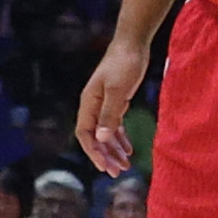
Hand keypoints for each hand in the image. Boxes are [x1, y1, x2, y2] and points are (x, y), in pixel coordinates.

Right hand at [77, 38, 145, 175]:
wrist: (133, 44)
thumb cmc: (124, 64)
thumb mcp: (117, 90)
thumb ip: (109, 114)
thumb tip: (100, 138)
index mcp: (89, 103)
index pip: (85, 134)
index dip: (92, 152)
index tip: (104, 167)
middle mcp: (93, 106)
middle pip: (95, 137)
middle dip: (104, 156)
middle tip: (117, 173)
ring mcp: (104, 104)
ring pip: (105, 133)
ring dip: (113, 150)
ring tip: (125, 166)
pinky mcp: (116, 101)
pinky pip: (114, 125)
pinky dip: (120, 138)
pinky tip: (128, 149)